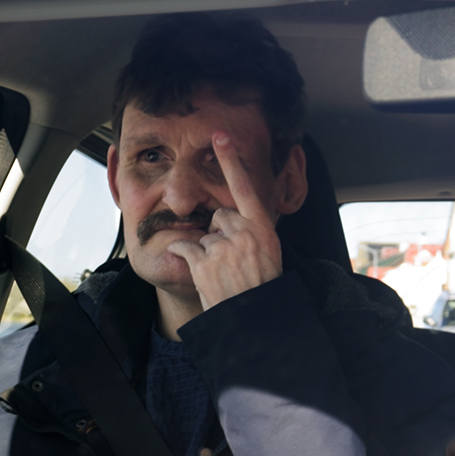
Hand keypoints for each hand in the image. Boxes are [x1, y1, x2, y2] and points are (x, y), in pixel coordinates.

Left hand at [167, 133, 281, 309]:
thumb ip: (252, 233)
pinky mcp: (203, 263)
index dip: (232, 160)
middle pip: (220, 216)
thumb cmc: (263, 288)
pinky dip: (185, 255)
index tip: (221, 135)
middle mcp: (243, 234)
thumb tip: (229, 221)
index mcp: (263, 230)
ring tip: (221, 273)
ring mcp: (222, 248)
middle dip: (220, 233)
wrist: (254, 319)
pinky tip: (199, 270)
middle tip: (232, 260)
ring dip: (207, 251)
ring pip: (204, 235)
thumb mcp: (270, 254)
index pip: (246, 188)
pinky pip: (185, 246)